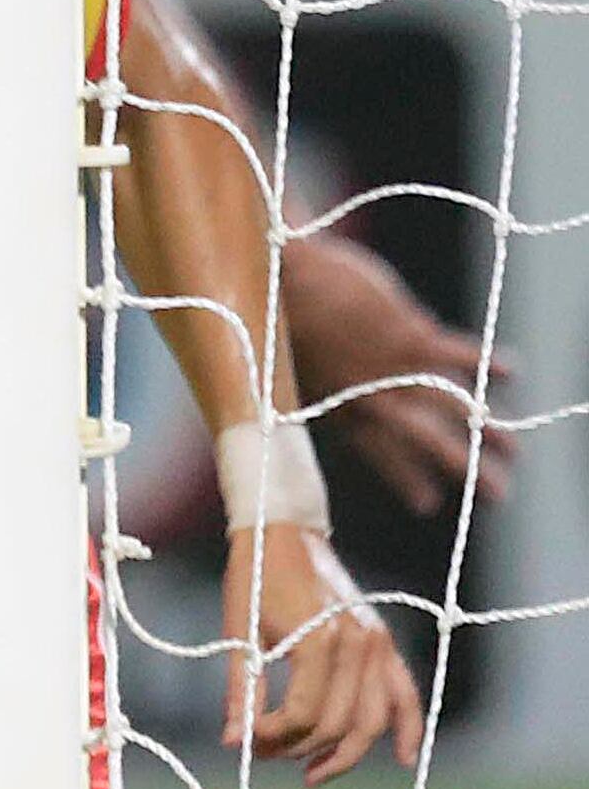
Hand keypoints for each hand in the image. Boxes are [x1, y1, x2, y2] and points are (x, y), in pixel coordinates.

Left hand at [227, 522, 425, 787]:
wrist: (283, 536)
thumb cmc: (254, 581)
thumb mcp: (239, 635)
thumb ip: (242, 692)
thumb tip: (233, 742)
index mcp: (320, 639)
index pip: (305, 714)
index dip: (273, 737)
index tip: (244, 741)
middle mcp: (359, 643)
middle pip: (339, 723)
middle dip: (299, 748)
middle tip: (264, 754)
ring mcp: (378, 643)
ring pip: (373, 719)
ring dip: (343, 753)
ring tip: (311, 773)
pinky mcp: (384, 643)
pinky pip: (406, 694)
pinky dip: (408, 728)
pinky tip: (404, 759)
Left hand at [280, 228, 517, 514]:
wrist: (280, 283)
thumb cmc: (275, 321)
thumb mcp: (291, 371)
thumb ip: (322, 388)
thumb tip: (340, 391)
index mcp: (341, 412)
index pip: (383, 457)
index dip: (406, 481)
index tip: (427, 505)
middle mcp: (374, 400)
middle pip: (431, 445)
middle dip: (468, 470)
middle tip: (499, 493)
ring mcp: (395, 369)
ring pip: (455, 407)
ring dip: (489, 429)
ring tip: (514, 449)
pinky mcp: (411, 336)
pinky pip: (460, 355)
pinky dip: (487, 364)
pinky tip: (512, 371)